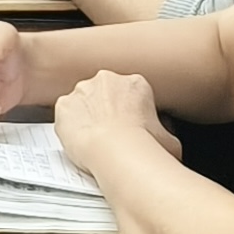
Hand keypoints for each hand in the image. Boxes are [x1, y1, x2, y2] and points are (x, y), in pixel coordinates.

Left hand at [53, 71, 179, 169]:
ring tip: (95, 141)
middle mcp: (107, 80)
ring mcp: (82, 91)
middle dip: (106, 111)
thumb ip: (165, 134)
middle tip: (111, 134)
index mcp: (135, 83)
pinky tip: (79, 142)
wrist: (117, 152)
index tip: (129, 126)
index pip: (130, 92)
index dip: (130, 112)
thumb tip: (168, 144)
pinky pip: (65, 115)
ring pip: (82, 102)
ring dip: (87, 117)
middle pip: (104, 93)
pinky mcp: (64, 105)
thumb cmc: (144, 146)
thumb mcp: (170, 140)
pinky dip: (69, 127)